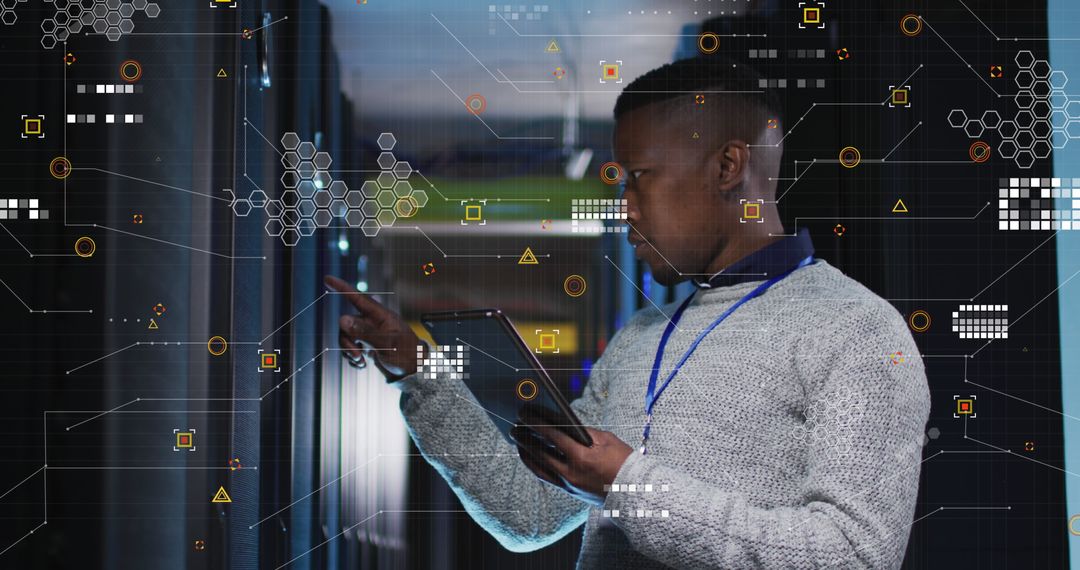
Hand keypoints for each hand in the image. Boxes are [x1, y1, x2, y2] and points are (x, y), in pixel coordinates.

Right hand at [325, 275, 422, 379]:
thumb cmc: (407, 354)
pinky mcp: (366, 345)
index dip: (342, 287)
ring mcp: (368, 334)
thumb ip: (365, 331)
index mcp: (380, 316)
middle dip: (347, 342)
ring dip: (349, 352)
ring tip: (361, 362)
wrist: (414, 371)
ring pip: (346, 337)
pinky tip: (362, 365)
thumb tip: (342, 319)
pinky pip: (350, 349)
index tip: (327, 278)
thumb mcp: (387, 343)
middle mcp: (372, 322)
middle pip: (346, 324)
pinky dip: (353, 359)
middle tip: (358, 355)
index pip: (358, 298)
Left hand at [510, 408, 633, 506]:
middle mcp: (571, 472)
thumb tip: (564, 424)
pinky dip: (536, 465)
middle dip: (525, 439)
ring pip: (539, 468)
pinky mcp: (570, 491)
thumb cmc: (624, 461)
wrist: (634, 491)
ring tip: (518, 442)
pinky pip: (546, 476)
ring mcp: (569, 484)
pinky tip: (531, 457)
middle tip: (515, 428)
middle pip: (540, 453)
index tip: (525, 415)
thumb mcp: (607, 440)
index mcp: (582, 456)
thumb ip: (584, 432)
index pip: (552, 436)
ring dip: (526, 454)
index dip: (536, 424)